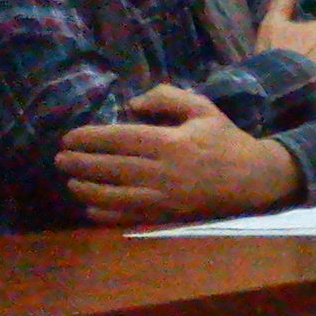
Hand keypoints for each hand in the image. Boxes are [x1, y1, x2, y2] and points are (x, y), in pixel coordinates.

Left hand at [55, 83, 300, 224]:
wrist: (255, 180)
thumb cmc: (225, 140)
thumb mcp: (202, 108)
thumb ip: (166, 97)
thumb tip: (132, 103)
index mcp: (169, 142)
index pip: (118, 139)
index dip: (89, 138)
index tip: (69, 137)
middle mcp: (162, 171)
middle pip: (110, 167)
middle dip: (80, 163)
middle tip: (60, 158)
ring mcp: (164, 198)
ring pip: (114, 195)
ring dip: (87, 188)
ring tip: (69, 180)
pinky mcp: (168, 216)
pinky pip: (129, 217)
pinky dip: (105, 214)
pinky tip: (90, 207)